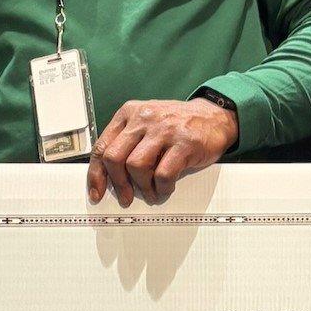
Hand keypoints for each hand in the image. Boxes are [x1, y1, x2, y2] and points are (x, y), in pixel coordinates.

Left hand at [87, 97, 240, 206]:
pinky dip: (161, 188)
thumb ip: (127, 142)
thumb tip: (108, 175)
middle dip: (118, 183)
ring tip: (150, 192)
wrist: (214, 116)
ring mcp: (164, 130)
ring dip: (142, 187)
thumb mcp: (147, 124)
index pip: (102, 146)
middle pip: (114, 157)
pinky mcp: (184, 144)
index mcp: (129, 113)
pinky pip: (163, 174)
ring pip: (136, 166)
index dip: (96, 174)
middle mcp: (144, 118)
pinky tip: (165, 188)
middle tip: (126, 197)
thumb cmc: (177, 125)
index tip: (97, 192)